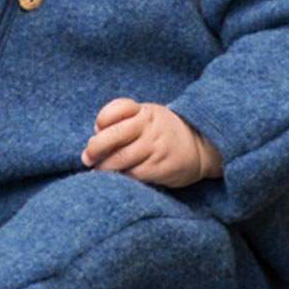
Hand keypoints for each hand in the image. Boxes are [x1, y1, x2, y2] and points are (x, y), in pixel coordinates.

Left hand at [81, 98, 222, 188]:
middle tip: (87, 158)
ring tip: (98, 171)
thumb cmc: (165, 132)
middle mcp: (149, 128)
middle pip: (114, 134)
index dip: (102, 119)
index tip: (97, 129)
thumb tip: (96, 131)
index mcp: (144, 112)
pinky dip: (121, 177)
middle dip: (95, 147)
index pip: (116, 109)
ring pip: (121, 158)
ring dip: (104, 167)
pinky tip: (116, 179)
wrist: (201, 147)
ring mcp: (155, 148)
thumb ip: (124, 120)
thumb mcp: (148, 116)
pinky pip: (133, 174)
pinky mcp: (160, 168)